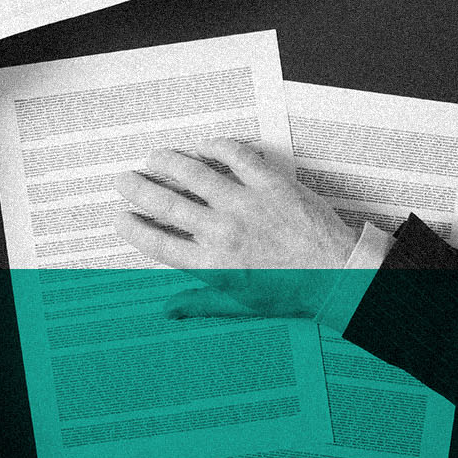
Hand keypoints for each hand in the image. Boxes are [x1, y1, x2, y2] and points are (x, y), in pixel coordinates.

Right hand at [112, 138, 359, 319]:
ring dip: (168, 162)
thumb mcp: (241, 304)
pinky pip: (235, 156)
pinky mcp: (269, 183)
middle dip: (138, 189)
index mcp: (213, 263)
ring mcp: (246, 203)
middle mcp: (223, 231)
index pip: (159, 242)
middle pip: (167, 204)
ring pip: (194, 174)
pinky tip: (203, 146)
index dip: (134, 227)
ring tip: (155, 158)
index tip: (120, 217)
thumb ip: (199, 303)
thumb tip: (166, 311)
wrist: (337, 273)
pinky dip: (215, 147)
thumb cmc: (291, 291)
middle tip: (124, 180)